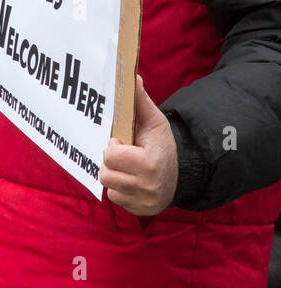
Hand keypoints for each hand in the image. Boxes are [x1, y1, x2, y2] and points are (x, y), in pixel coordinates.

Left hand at [100, 76, 176, 215]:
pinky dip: (120, 189)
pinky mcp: (140, 211)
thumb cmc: (162, 144)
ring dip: (114, 176)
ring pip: (108, 187)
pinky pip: (116, 199)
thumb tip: (132, 76)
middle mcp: (147, 186)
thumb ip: (139, 102)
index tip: (124, 143)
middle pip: (105, 174)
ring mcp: (144, 201)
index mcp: (149, 163)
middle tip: (125, 156)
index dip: (114, 148)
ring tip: (129, 168)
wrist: (181, 173)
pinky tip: (132, 180)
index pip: (110, 156)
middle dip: (112, 163)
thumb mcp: (154, 122)